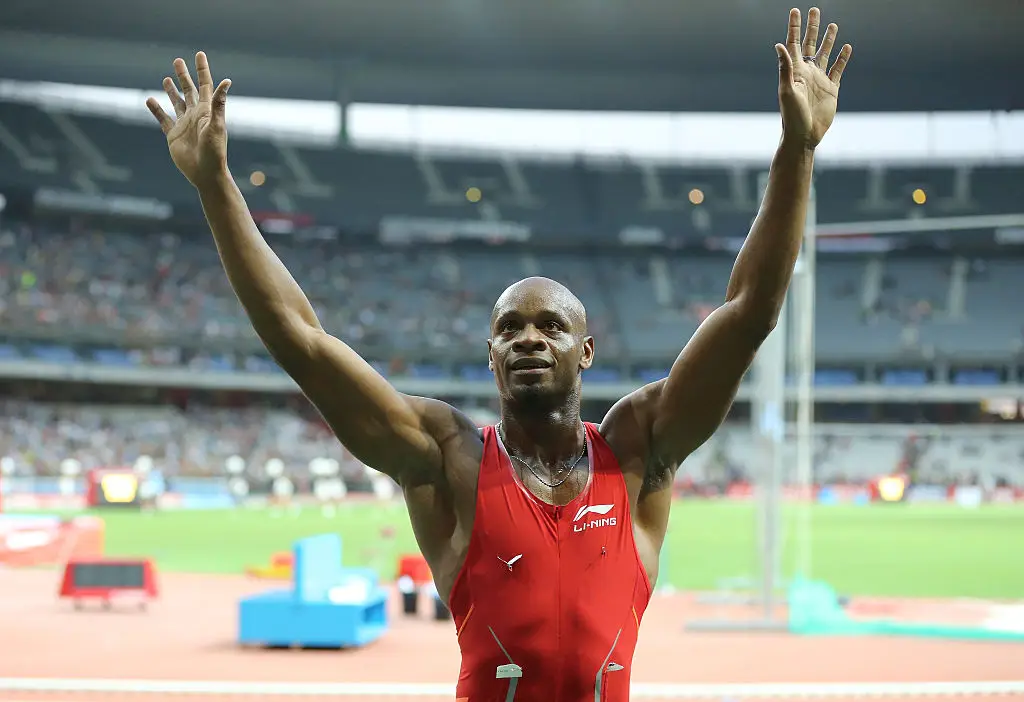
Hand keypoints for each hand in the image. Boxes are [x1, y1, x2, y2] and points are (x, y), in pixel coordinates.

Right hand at [146, 52, 231, 187]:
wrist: (205, 173)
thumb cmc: (214, 151)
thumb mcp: (216, 125)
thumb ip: (219, 103)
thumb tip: (227, 81)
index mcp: (207, 111)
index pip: (205, 85)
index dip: (202, 69)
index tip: (199, 54)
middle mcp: (195, 115)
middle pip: (189, 90)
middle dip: (184, 75)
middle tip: (177, 60)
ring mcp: (184, 124)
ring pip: (176, 102)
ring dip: (171, 91)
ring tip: (166, 79)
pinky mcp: (173, 135)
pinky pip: (163, 119)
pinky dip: (156, 109)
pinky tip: (150, 100)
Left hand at [775, 7, 851, 148]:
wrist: (804, 135)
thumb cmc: (791, 116)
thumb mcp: (787, 90)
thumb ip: (785, 67)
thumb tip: (779, 45)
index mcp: (795, 70)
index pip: (793, 43)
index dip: (794, 27)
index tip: (795, 11)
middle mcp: (807, 71)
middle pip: (809, 43)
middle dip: (812, 27)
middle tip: (815, 10)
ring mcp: (819, 79)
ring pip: (825, 53)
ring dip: (828, 40)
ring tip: (833, 25)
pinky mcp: (831, 88)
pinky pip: (838, 69)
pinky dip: (842, 58)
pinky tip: (846, 48)